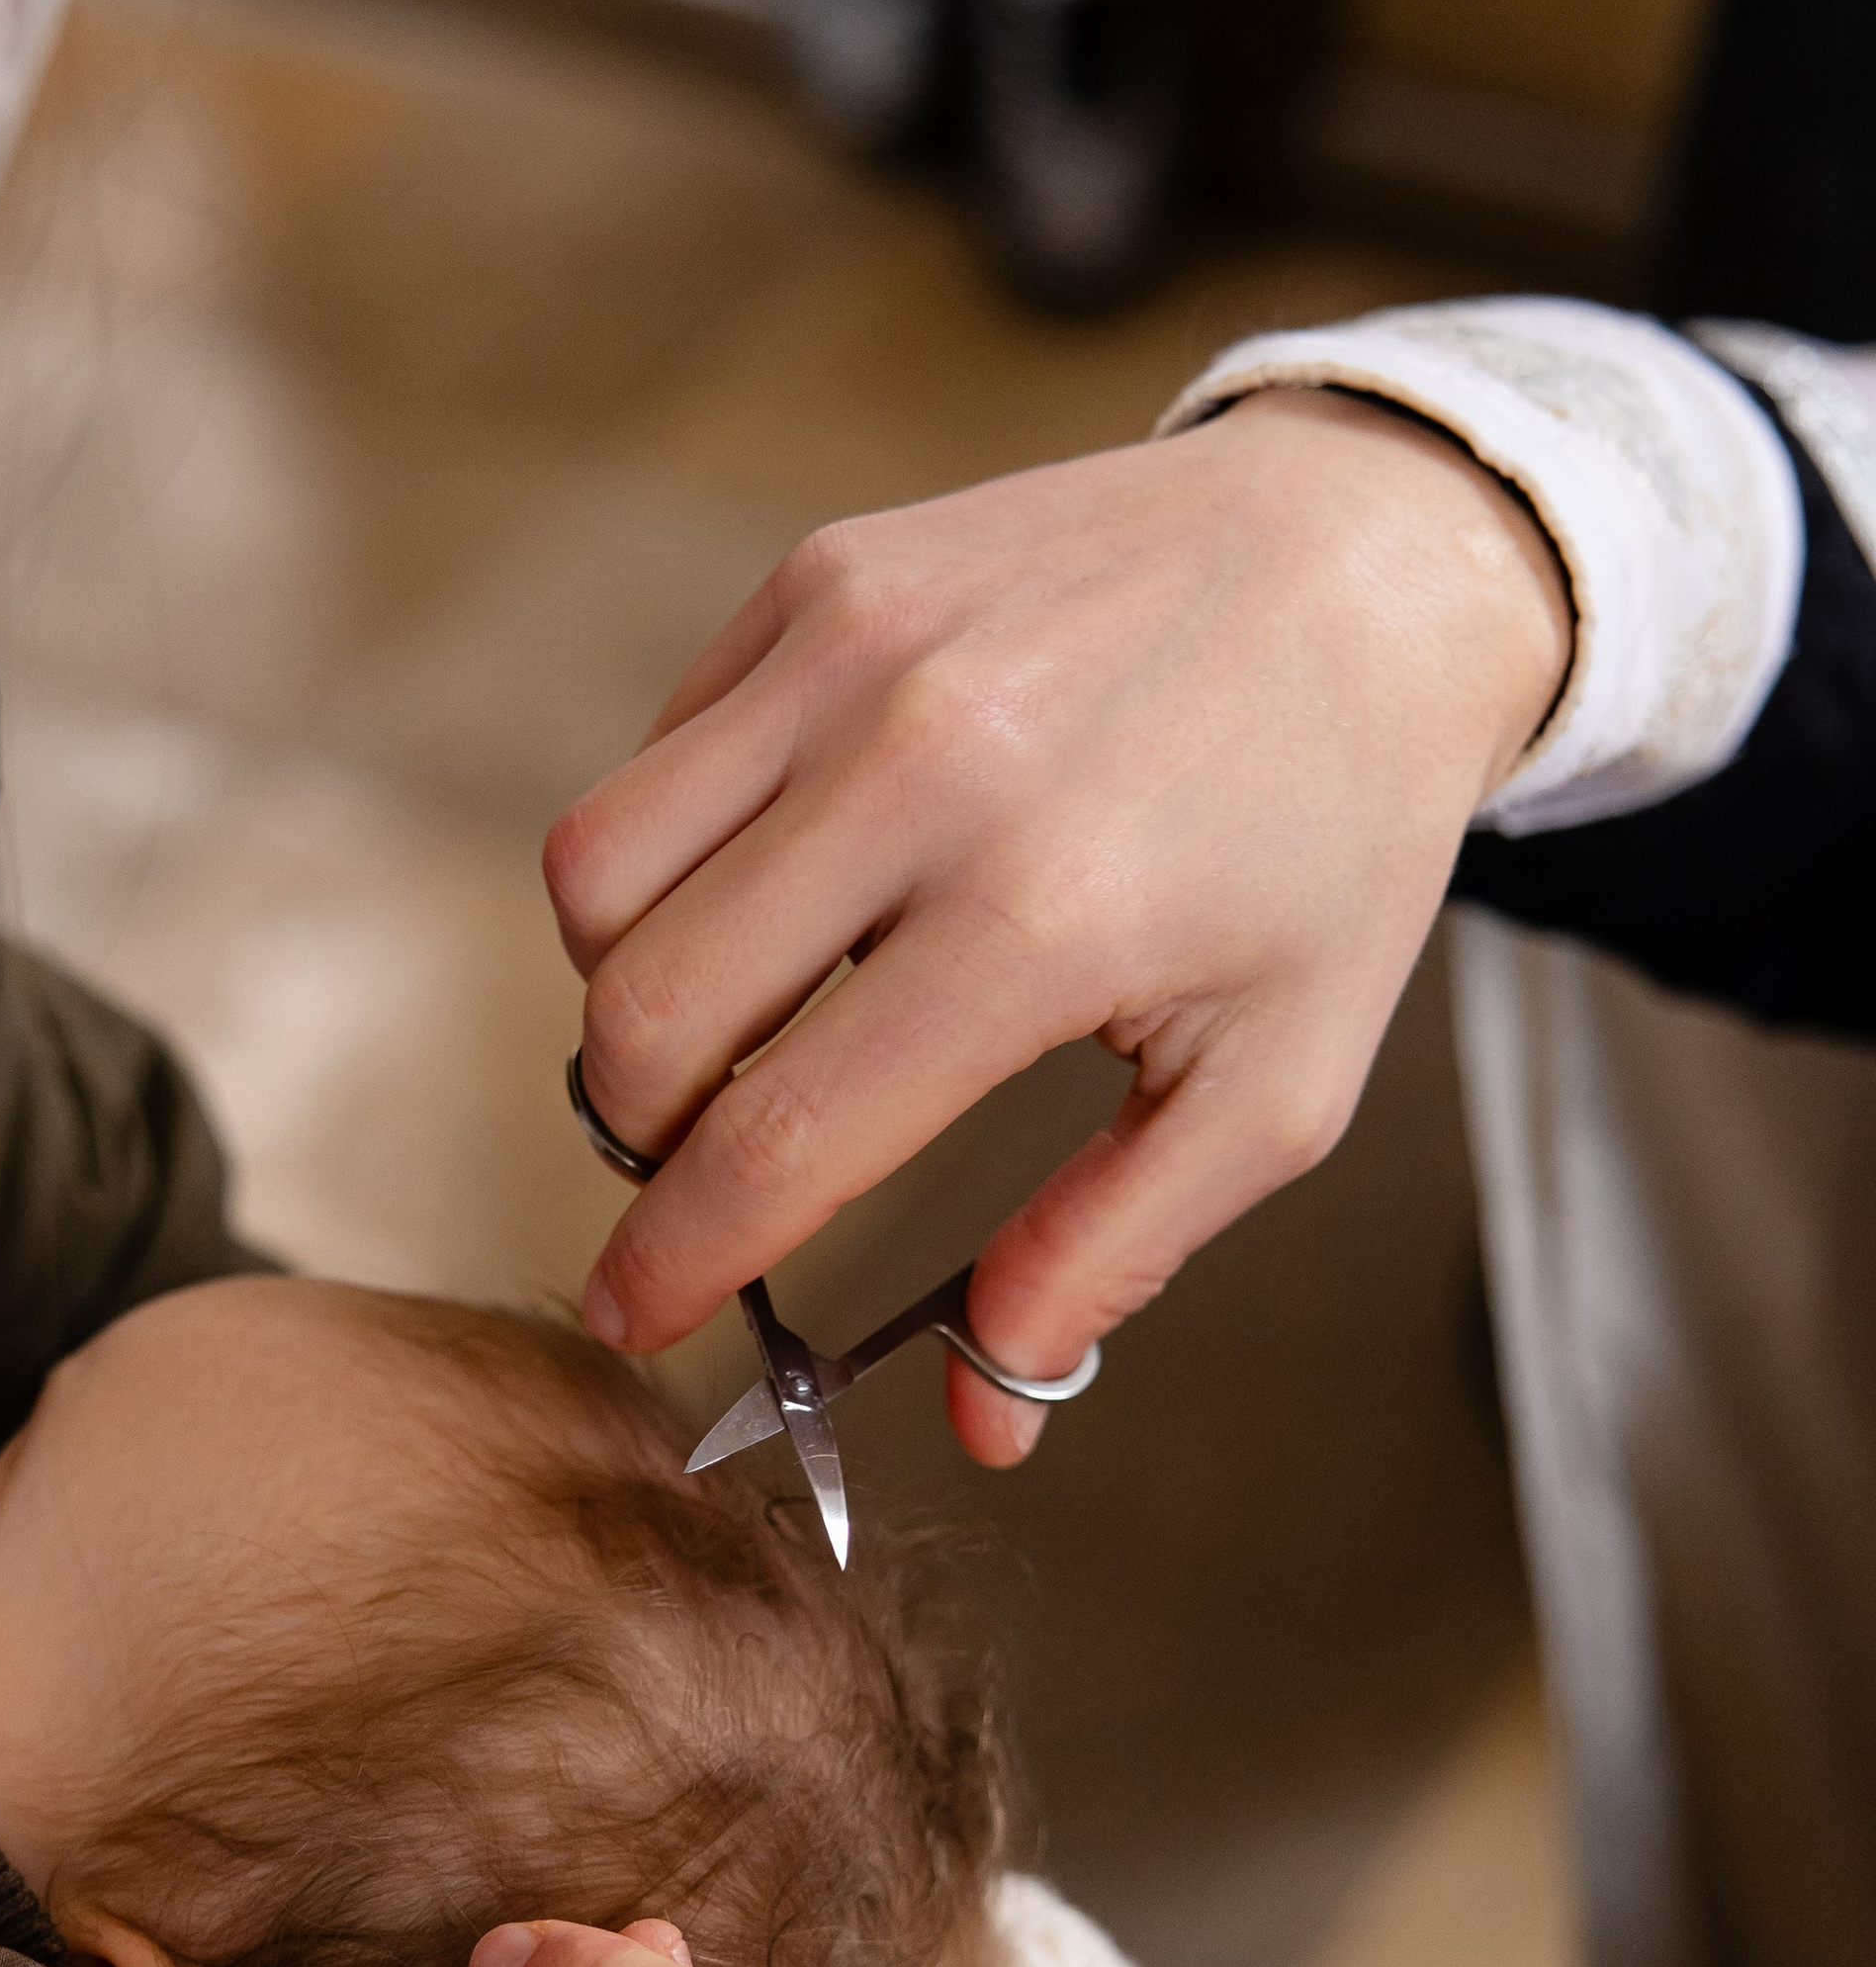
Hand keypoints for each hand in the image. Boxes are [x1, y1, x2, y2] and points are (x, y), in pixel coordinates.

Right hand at [548, 389, 1570, 1457]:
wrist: (1368, 557)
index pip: (778, 1135)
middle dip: (640, 1138)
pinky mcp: (823, 573)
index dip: (680, 1255)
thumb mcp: (1278, 1080)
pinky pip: (658, 757)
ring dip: (626, 990)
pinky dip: (674, 858)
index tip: (632, 1314)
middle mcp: (924, 766)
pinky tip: (781, 888)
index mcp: (1042, 916)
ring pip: (599, 874)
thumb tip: (988, 1410)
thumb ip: (1114, 1251)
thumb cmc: (1330, 835)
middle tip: (700, 1167)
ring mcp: (855, 650)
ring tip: (727, 1026)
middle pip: (644, 1013)